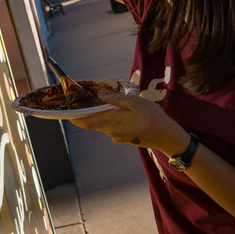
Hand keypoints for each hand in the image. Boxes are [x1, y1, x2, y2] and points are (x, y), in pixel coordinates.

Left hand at [72, 91, 189, 154]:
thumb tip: (100, 95)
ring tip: (105, 102)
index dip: (74, 117)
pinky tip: (119, 111)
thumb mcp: (135, 102)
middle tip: (85, 101)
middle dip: (88, 113)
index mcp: (111, 122)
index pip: (86, 122)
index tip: (67, 111)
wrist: (167, 137)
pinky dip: (111, 119)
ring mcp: (118, 137)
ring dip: (102, 115)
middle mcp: (111, 132)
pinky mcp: (125, 138)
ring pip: (104, 125)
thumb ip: (116, 99)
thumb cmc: (152, 117)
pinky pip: (113, 127)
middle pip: (93, 123)